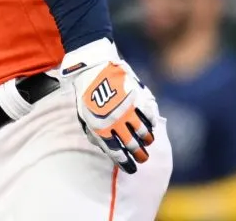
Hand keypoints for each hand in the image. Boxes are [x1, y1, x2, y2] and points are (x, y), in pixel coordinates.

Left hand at [61, 38, 160, 173]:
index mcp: (99, 126)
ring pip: (144, 133)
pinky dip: (152, 123)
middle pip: (132, 145)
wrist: (94, 66)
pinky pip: (150, 116)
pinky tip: (150, 125)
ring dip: (147, 140)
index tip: (132, 168)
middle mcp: (116, 120)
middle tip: (143, 159)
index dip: (126, 163)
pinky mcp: (139, 97)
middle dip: (139, 155)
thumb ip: (94, 132)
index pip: (116, 151)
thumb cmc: (87, 92)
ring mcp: (129, 109)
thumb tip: (105, 148)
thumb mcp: (84, 115)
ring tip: (147, 142)